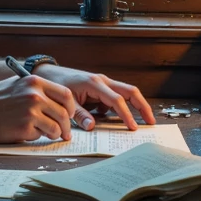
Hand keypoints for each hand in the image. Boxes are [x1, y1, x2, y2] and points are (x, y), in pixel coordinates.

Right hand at [0, 72, 82, 143]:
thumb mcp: (16, 84)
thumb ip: (36, 89)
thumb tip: (56, 100)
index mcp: (35, 82)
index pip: (66, 94)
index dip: (71, 107)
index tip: (69, 114)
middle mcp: (35, 95)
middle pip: (65, 113)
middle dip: (67, 125)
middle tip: (65, 133)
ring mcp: (31, 111)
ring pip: (56, 127)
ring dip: (55, 134)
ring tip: (50, 135)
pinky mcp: (25, 127)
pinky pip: (41, 135)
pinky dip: (38, 136)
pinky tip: (29, 133)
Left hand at [30, 66, 154, 131]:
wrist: (48, 73)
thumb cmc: (57, 85)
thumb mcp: (66, 102)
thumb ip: (79, 115)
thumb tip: (92, 127)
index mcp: (94, 83)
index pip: (116, 100)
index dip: (126, 114)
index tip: (133, 127)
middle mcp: (102, 81)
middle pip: (130, 91)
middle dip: (142, 106)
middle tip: (151, 121)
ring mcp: (103, 83)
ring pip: (126, 93)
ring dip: (135, 106)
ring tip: (142, 122)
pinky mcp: (101, 88)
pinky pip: (115, 98)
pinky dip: (120, 108)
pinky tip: (119, 121)